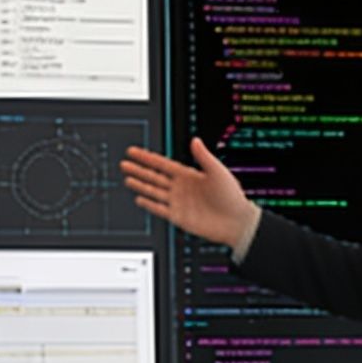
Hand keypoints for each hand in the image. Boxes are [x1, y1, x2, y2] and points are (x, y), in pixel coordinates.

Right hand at [121, 139, 257, 247]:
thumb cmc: (232, 196)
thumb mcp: (218, 171)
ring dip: (141, 185)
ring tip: (127, 179)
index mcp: (189, 174)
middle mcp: (181, 188)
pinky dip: (150, 204)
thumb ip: (204, 156)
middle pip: (154, 177)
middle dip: (139, 170)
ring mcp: (179, 202)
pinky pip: (160, 209)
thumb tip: (195, 140)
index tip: (134, 151)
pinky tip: (140, 198)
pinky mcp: (179, 217)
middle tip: (124, 164)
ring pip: (154, 192)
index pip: (162, 164)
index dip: (147, 158)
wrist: (237, 222)